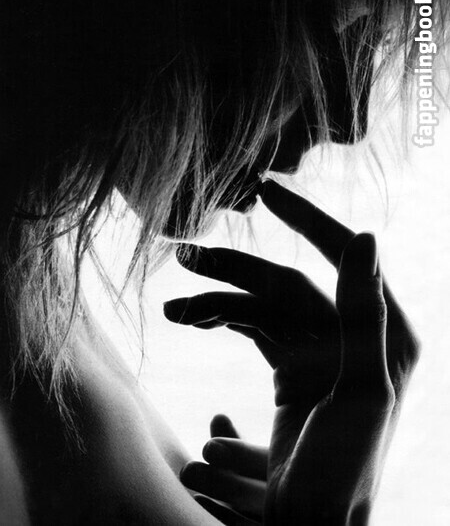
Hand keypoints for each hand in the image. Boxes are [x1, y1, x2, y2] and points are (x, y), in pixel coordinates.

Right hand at [165, 180, 419, 523]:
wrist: (314, 525)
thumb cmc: (346, 472)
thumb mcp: (362, 393)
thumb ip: (366, 316)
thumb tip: (367, 236)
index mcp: (383, 333)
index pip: (339, 256)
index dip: (305, 220)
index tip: (267, 191)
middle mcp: (349, 333)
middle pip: (283, 284)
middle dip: (233, 270)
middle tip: (184, 255)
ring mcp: (317, 349)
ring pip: (260, 306)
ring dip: (217, 302)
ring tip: (174, 309)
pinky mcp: (289, 367)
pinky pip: (252, 329)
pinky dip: (222, 323)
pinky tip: (192, 321)